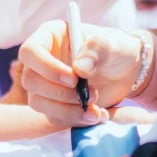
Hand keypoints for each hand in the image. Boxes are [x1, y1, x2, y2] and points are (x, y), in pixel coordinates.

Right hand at [18, 20, 144, 123]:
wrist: (126, 70)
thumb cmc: (115, 48)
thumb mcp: (112, 43)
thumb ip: (97, 49)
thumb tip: (80, 69)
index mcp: (50, 36)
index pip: (30, 51)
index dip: (47, 68)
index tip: (73, 79)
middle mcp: (42, 60)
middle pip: (30, 81)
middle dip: (61, 93)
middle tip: (92, 94)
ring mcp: (45, 83)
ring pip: (38, 102)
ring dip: (67, 110)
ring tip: (96, 110)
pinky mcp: (54, 103)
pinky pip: (53, 117)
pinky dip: (75, 120)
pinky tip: (97, 115)